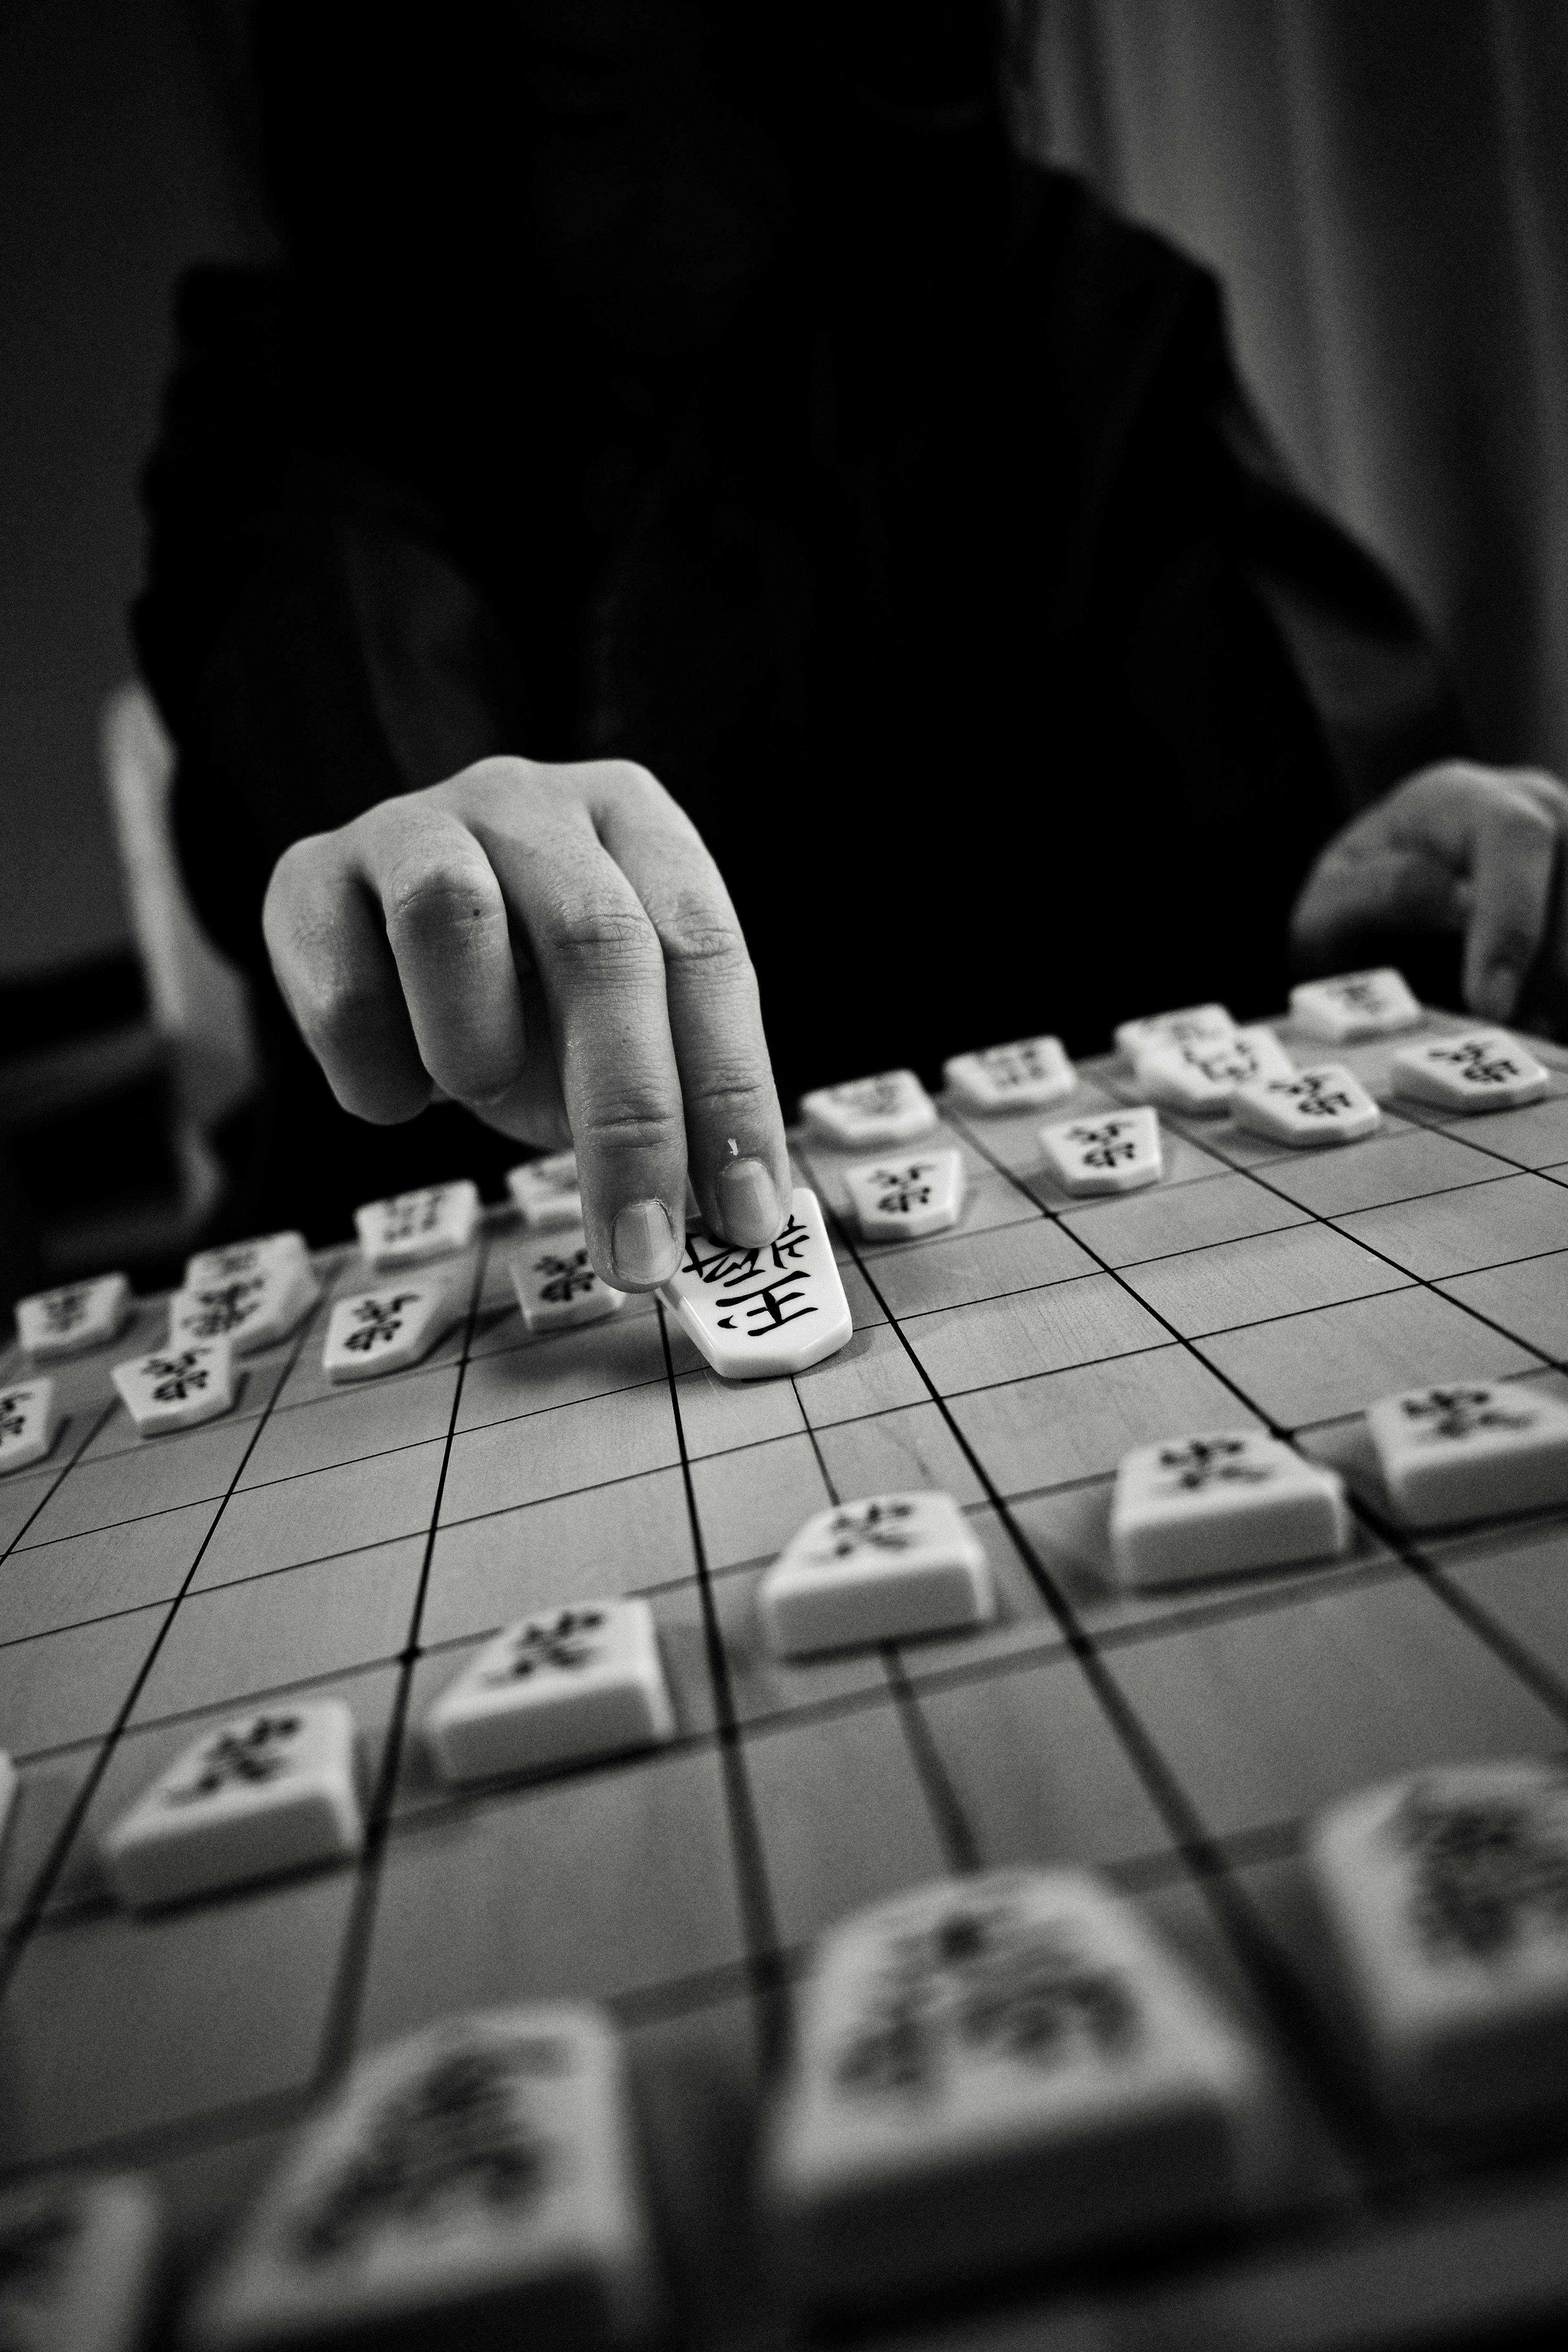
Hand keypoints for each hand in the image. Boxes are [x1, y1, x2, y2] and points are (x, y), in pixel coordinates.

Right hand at [261, 756, 788, 1285]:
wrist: (387, 942)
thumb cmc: (529, 994)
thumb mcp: (617, 1033)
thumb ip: (676, 1097)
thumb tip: (740, 1221)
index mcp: (635, 819)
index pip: (704, 949)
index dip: (730, 1089)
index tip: (745, 1218)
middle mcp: (530, 800)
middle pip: (597, 941)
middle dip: (629, 1119)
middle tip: (639, 1253)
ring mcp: (412, 823)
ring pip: (448, 916)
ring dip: (475, 1049)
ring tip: (480, 1086)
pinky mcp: (307, 874)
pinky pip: (347, 993)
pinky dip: (381, 1074)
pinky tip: (400, 1077)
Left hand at [1291, 760, 1567, 1030]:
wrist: (1379, 913)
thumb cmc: (1351, 910)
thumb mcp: (1330, 907)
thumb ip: (1380, 894)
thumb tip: (1456, 898)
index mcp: (1458, 798)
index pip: (1514, 836)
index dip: (1513, 923)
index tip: (1490, 1006)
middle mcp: (1533, 804)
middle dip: (1555, 969)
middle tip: (1521, 1034)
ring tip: (1534, 1032)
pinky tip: (1552, 1021)